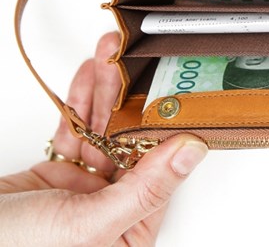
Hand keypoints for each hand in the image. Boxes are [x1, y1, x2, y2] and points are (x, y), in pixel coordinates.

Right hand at [0, 33, 207, 245]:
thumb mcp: (89, 224)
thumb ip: (146, 189)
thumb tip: (191, 153)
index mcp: (130, 230)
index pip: (159, 168)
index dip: (163, 124)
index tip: (168, 87)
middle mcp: (112, 209)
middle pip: (129, 141)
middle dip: (127, 96)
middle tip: (130, 60)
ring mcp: (85, 189)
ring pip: (102, 130)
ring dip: (104, 92)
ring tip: (108, 56)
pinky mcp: (60, 173)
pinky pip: (76, 131)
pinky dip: (80, 103)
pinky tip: (89, 76)